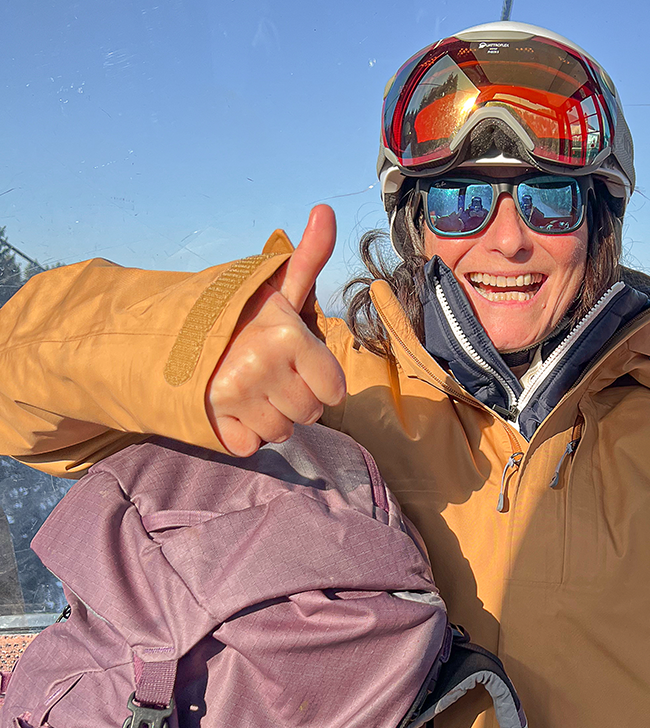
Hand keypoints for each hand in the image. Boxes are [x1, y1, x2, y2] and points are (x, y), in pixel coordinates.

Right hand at [206, 204, 345, 455]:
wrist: (165, 338)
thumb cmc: (236, 318)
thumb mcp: (275, 288)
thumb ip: (308, 257)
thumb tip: (326, 209)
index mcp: (287, 336)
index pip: (334, 390)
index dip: (319, 381)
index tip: (296, 363)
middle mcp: (263, 366)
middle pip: (310, 414)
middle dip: (296, 399)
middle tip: (269, 375)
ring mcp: (237, 398)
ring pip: (283, 433)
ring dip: (270, 418)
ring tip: (250, 389)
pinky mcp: (215, 425)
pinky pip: (252, 446)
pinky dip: (244, 434)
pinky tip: (232, 408)